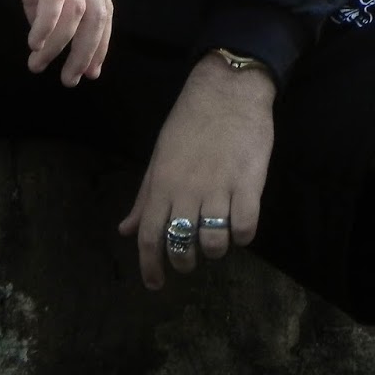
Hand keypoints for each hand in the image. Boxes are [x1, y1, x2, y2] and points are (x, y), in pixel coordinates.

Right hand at [0, 0, 111, 85]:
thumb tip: (43, 35)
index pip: (103, 9)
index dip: (99, 43)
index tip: (90, 72)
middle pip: (98, 13)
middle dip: (87, 52)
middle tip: (70, 79)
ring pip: (79, 8)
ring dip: (61, 43)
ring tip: (40, 64)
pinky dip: (48, 21)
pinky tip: (35, 40)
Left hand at [118, 53, 275, 288]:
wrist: (227, 89)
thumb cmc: (190, 121)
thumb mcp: (160, 157)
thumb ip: (145, 197)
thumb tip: (125, 229)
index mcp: (162, 184)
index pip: (149, 238)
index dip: (151, 268)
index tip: (156, 285)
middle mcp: (187, 191)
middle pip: (181, 246)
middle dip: (185, 262)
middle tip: (191, 258)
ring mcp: (219, 188)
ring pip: (214, 243)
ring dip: (215, 250)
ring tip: (218, 238)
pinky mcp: (249, 184)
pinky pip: (246, 227)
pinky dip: (243, 236)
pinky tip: (241, 226)